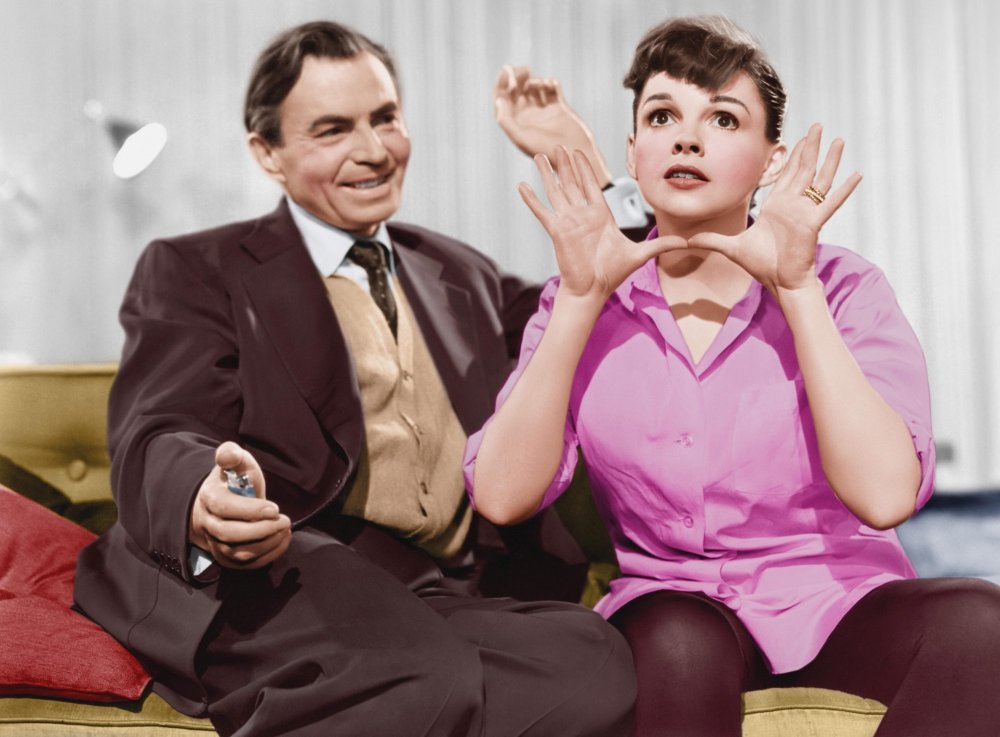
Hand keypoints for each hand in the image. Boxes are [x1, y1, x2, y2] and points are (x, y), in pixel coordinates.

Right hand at [188, 442, 291, 569]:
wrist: (222, 503)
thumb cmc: (234, 480)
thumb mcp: (235, 462)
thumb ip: (231, 454)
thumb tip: (227, 456)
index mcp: (209, 498)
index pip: (224, 507)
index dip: (250, 510)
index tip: (274, 508)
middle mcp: (208, 524)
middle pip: (230, 534)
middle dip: (261, 530)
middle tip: (285, 520)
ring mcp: (216, 543)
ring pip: (239, 553)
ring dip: (267, 544)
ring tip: (285, 528)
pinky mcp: (227, 558)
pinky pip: (247, 564)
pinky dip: (268, 555)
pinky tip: (283, 538)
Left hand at [494, 65, 612, 186]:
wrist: (574, 153)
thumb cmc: (545, 150)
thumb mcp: (521, 138)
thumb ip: (506, 120)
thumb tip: (498, 100)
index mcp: (515, 122)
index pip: (503, 97)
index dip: (503, 82)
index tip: (507, 70)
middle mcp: (527, 115)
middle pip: (517, 88)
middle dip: (518, 77)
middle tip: (524, 70)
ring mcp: (543, 109)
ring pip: (534, 86)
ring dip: (535, 81)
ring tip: (540, 85)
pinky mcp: (558, 105)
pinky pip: (551, 88)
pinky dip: (550, 82)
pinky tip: (551, 85)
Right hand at [519, 146, 685, 301]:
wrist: (592, 290)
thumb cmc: (612, 274)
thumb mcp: (641, 254)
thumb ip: (661, 245)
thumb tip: (687, 243)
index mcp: (599, 216)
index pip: (591, 185)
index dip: (584, 168)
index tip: (578, 152)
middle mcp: (582, 215)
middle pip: (572, 183)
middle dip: (566, 164)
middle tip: (559, 146)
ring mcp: (568, 222)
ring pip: (556, 191)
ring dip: (548, 174)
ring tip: (540, 156)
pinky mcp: (557, 231)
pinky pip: (542, 211)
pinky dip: (531, 199)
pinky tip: (522, 186)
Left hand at [688, 124, 862, 295]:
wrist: (779, 282)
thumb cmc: (762, 266)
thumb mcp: (731, 247)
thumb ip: (710, 240)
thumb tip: (684, 241)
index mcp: (777, 207)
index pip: (786, 176)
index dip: (792, 157)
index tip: (797, 139)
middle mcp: (793, 205)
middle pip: (804, 169)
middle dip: (810, 147)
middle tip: (817, 125)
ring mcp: (806, 212)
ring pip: (819, 179)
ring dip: (829, 159)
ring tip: (839, 139)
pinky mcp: (814, 222)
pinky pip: (832, 202)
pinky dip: (845, 189)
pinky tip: (857, 174)